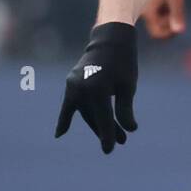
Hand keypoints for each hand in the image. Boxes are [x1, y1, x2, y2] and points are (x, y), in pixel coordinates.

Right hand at [55, 21, 137, 152]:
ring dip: (97, 124)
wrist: (109, 40)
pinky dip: (66, 118)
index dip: (108, 135)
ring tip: (115, 136)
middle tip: (120, 143)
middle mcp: (81, 87)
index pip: (103, 118)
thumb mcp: (128, 87)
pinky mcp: (71, 84)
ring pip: (85, 112)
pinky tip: (60, 134)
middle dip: (106, 131)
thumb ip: (125, 109)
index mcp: (97, 88)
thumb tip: (130, 130)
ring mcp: (73, 85)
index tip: (110, 149)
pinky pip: (70, 105)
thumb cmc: (123, 63)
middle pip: (93, 117)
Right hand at [142, 0, 185, 39]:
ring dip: (167, 11)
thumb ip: (177, 13)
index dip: (169, 33)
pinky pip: (154, 7)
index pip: (157, 33)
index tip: (178, 25)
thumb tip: (179, 30)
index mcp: (148, 12)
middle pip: (158, 25)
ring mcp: (142, 4)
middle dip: (169, 20)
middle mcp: (142, 10)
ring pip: (157, 16)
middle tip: (177, 8)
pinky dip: (162, 4)